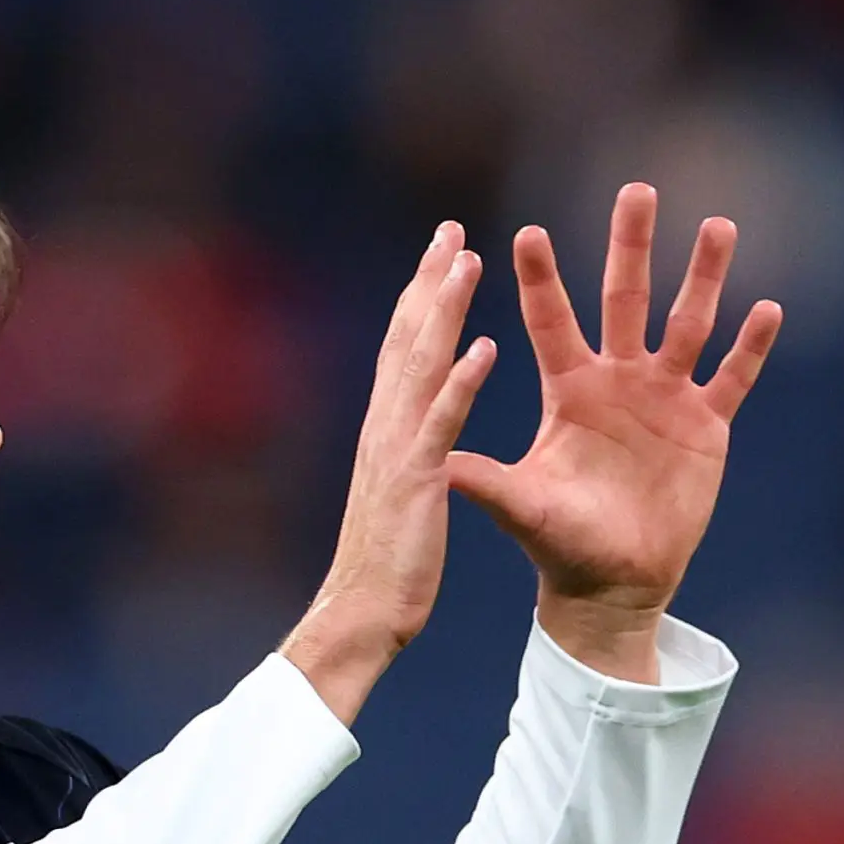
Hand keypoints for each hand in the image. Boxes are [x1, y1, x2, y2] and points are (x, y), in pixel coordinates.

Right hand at [283, 222, 495, 723]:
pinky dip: (460, 382)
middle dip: (428, 282)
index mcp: (387, 428)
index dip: (421, 298)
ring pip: (420, 365)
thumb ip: (405, 452)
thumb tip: (413, 429)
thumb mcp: (398, 493)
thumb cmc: (386, 563)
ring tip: (466, 261)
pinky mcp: (415, 479)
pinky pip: (442, 422)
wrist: (360, 614)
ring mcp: (397, 448)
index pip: (404, 348)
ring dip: (442, 310)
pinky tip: (484, 346)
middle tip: (452, 230)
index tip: (443, 252)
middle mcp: (385, 425)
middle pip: (407, 338)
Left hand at [447, 184, 780, 674]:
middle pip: (627, 297)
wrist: (614, 582)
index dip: (540, 279)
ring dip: (704, 277)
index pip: (550, 321)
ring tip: (719, 225)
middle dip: (631, 245)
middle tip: (636, 188)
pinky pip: (732, 378)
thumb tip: (435, 459)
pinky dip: (750, 346)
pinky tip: (768, 307)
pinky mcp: (706, 427)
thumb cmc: (560, 543)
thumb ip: (486, 481)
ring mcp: (666, 398)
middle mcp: (618, 379)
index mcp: (569, 389)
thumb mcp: (522, 508)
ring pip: (688, 323)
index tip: (527, 232)